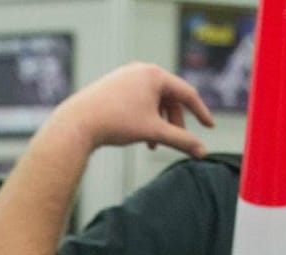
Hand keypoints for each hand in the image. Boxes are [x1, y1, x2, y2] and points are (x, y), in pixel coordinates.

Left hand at [46, 61, 214, 157]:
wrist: (76, 124)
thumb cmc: (116, 124)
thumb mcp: (154, 132)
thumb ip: (181, 141)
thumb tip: (202, 153)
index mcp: (155, 74)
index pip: (187, 93)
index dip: (201, 112)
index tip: (210, 127)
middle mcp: (141, 69)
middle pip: (169, 97)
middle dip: (173, 122)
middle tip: (173, 142)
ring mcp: (125, 75)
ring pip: (152, 100)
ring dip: (157, 122)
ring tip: (152, 144)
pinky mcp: (112, 84)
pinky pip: (136, 99)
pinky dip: (142, 117)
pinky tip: (137, 134)